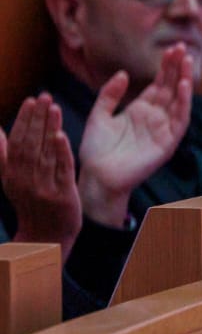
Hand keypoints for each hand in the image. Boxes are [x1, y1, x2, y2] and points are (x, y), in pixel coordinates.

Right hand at [2, 95, 82, 256]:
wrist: (47, 236)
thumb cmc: (30, 202)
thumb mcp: (11, 180)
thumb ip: (3, 154)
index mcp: (12, 174)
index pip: (17, 141)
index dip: (23, 120)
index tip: (30, 101)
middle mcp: (25, 180)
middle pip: (30, 144)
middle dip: (37, 118)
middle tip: (45, 96)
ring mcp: (44, 188)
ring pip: (45, 154)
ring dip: (49, 128)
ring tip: (55, 108)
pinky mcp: (63, 197)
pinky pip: (61, 171)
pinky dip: (61, 153)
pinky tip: (61, 135)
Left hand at [76, 44, 192, 226]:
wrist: (98, 175)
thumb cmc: (97, 150)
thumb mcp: (98, 114)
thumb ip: (110, 94)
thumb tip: (123, 73)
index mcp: (140, 111)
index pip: (158, 84)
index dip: (165, 67)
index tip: (170, 49)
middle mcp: (155, 118)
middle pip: (170, 88)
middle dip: (177, 68)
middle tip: (181, 47)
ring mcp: (163, 130)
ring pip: (178, 101)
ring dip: (184, 81)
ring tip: (187, 61)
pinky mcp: (167, 143)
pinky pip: (179, 120)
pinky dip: (183, 103)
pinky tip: (184, 86)